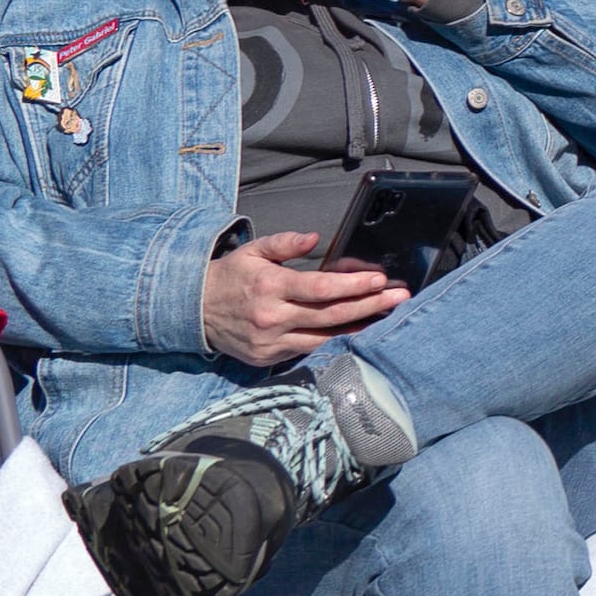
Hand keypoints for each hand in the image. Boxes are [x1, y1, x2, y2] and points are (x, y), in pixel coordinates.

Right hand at [201, 227, 404, 364]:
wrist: (195, 311)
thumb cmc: (231, 276)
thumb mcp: (253, 251)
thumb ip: (285, 243)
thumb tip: (314, 237)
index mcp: (270, 287)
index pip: (321, 288)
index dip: (353, 286)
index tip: (380, 280)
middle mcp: (272, 318)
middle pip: (331, 315)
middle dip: (370, 306)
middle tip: (400, 297)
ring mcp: (270, 342)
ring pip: (325, 337)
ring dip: (360, 327)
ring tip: (388, 314)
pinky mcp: (268, 358)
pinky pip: (309, 349)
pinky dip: (335, 341)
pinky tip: (357, 331)